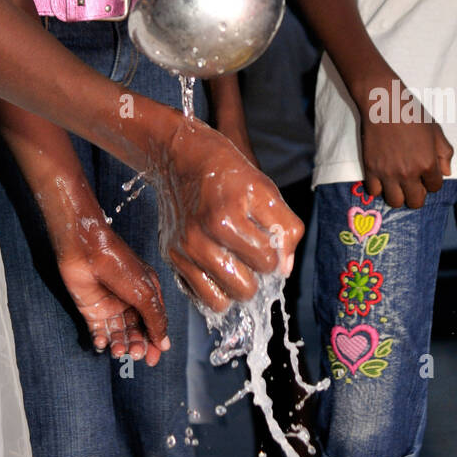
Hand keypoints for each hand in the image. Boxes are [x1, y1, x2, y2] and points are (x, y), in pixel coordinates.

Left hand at [55, 215, 169, 366]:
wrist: (87, 250)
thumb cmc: (119, 264)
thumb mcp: (145, 293)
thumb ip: (155, 319)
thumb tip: (164, 343)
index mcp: (147, 294)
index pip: (154, 324)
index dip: (154, 343)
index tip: (152, 360)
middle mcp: (130, 301)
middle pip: (136, 331)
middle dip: (137, 345)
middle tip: (136, 353)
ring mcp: (110, 306)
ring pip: (118, 334)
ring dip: (120, 345)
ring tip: (118, 351)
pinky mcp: (92, 309)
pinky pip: (99, 331)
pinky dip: (101, 341)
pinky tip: (103, 344)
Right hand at [148, 112, 303, 312]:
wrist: (180, 155)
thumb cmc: (226, 170)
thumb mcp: (265, 188)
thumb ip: (285, 227)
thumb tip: (284, 269)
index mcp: (227, 217)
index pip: (267, 262)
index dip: (274, 253)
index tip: (266, 239)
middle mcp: (201, 237)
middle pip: (245, 289)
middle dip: (255, 275)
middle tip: (251, 254)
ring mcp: (184, 249)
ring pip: (222, 301)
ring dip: (235, 286)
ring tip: (237, 265)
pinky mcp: (171, 255)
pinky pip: (200, 296)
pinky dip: (214, 289)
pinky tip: (219, 269)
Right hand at [354, 76, 453, 208]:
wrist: (384, 103)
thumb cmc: (412, 113)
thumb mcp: (436, 130)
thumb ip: (445, 153)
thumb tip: (446, 173)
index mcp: (428, 163)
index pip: (435, 188)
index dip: (432, 181)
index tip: (426, 172)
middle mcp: (409, 173)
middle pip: (416, 202)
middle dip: (417, 194)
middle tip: (413, 182)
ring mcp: (388, 172)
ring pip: (395, 202)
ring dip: (398, 195)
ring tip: (397, 183)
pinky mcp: (371, 168)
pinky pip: (374, 191)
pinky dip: (378, 187)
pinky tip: (382, 177)